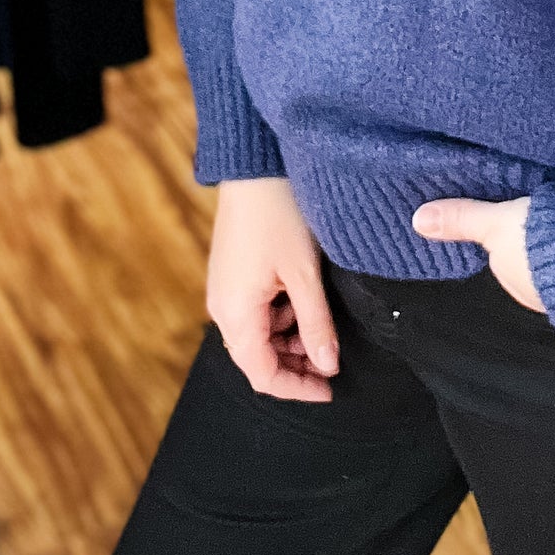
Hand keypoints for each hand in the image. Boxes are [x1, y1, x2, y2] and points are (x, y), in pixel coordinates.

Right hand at [206, 177, 340, 401]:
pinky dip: (280, 315)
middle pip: (257, 357)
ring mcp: (224, 289)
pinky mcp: (231, 273)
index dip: (297, 389)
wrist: (254, 165)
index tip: (330, 388)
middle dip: (295, 364)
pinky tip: (303, 296)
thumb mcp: (304, 273)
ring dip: (289, 338)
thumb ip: (316, 324)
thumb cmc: (279, 215)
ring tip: (322, 322)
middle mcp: (222, 308)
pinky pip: (254, 310)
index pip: (263, 375)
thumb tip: (328, 365)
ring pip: (258, 334)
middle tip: (332, 359)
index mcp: (235, 315)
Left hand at [411, 194, 547, 312]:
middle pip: (530, 262)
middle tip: (547, 213)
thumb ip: (462, 219)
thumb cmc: (539, 242)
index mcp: (509, 278)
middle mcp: (535, 295)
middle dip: (537, 243)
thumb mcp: (496, 222)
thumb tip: (417, 221)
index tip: (519, 211)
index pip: (504, 254)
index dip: (509, 232)